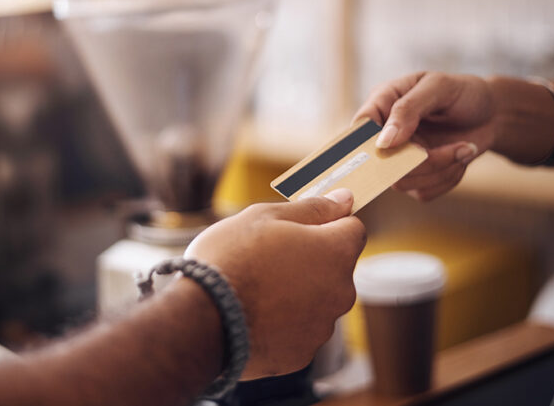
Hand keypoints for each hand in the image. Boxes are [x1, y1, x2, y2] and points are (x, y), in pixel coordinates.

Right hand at [185, 189, 364, 379]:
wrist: (199, 319)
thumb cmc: (230, 259)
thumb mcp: (266, 217)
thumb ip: (313, 208)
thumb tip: (346, 198)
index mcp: (336, 253)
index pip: (353, 229)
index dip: (326, 223)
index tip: (299, 227)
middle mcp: (340, 293)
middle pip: (335, 267)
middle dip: (310, 260)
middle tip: (267, 256)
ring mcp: (322, 328)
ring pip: (317, 300)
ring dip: (297, 292)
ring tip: (255, 288)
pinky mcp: (301, 355)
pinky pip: (298, 330)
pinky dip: (282, 322)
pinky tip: (253, 314)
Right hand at [353, 72, 497, 200]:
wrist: (493, 114)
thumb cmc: (464, 93)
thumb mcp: (439, 87)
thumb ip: (408, 109)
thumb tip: (384, 141)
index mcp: (382, 104)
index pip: (359, 128)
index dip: (372, 143)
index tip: (398, 145)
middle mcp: (384, 135)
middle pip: (382, 164)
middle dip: (423, 162)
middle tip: (459, 148)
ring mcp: (398, 159)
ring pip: (402, 183)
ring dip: (441, 170)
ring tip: (465, 149)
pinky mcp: (415, 178)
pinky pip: (422, 192)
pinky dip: (447, 179)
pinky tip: (459, 159)